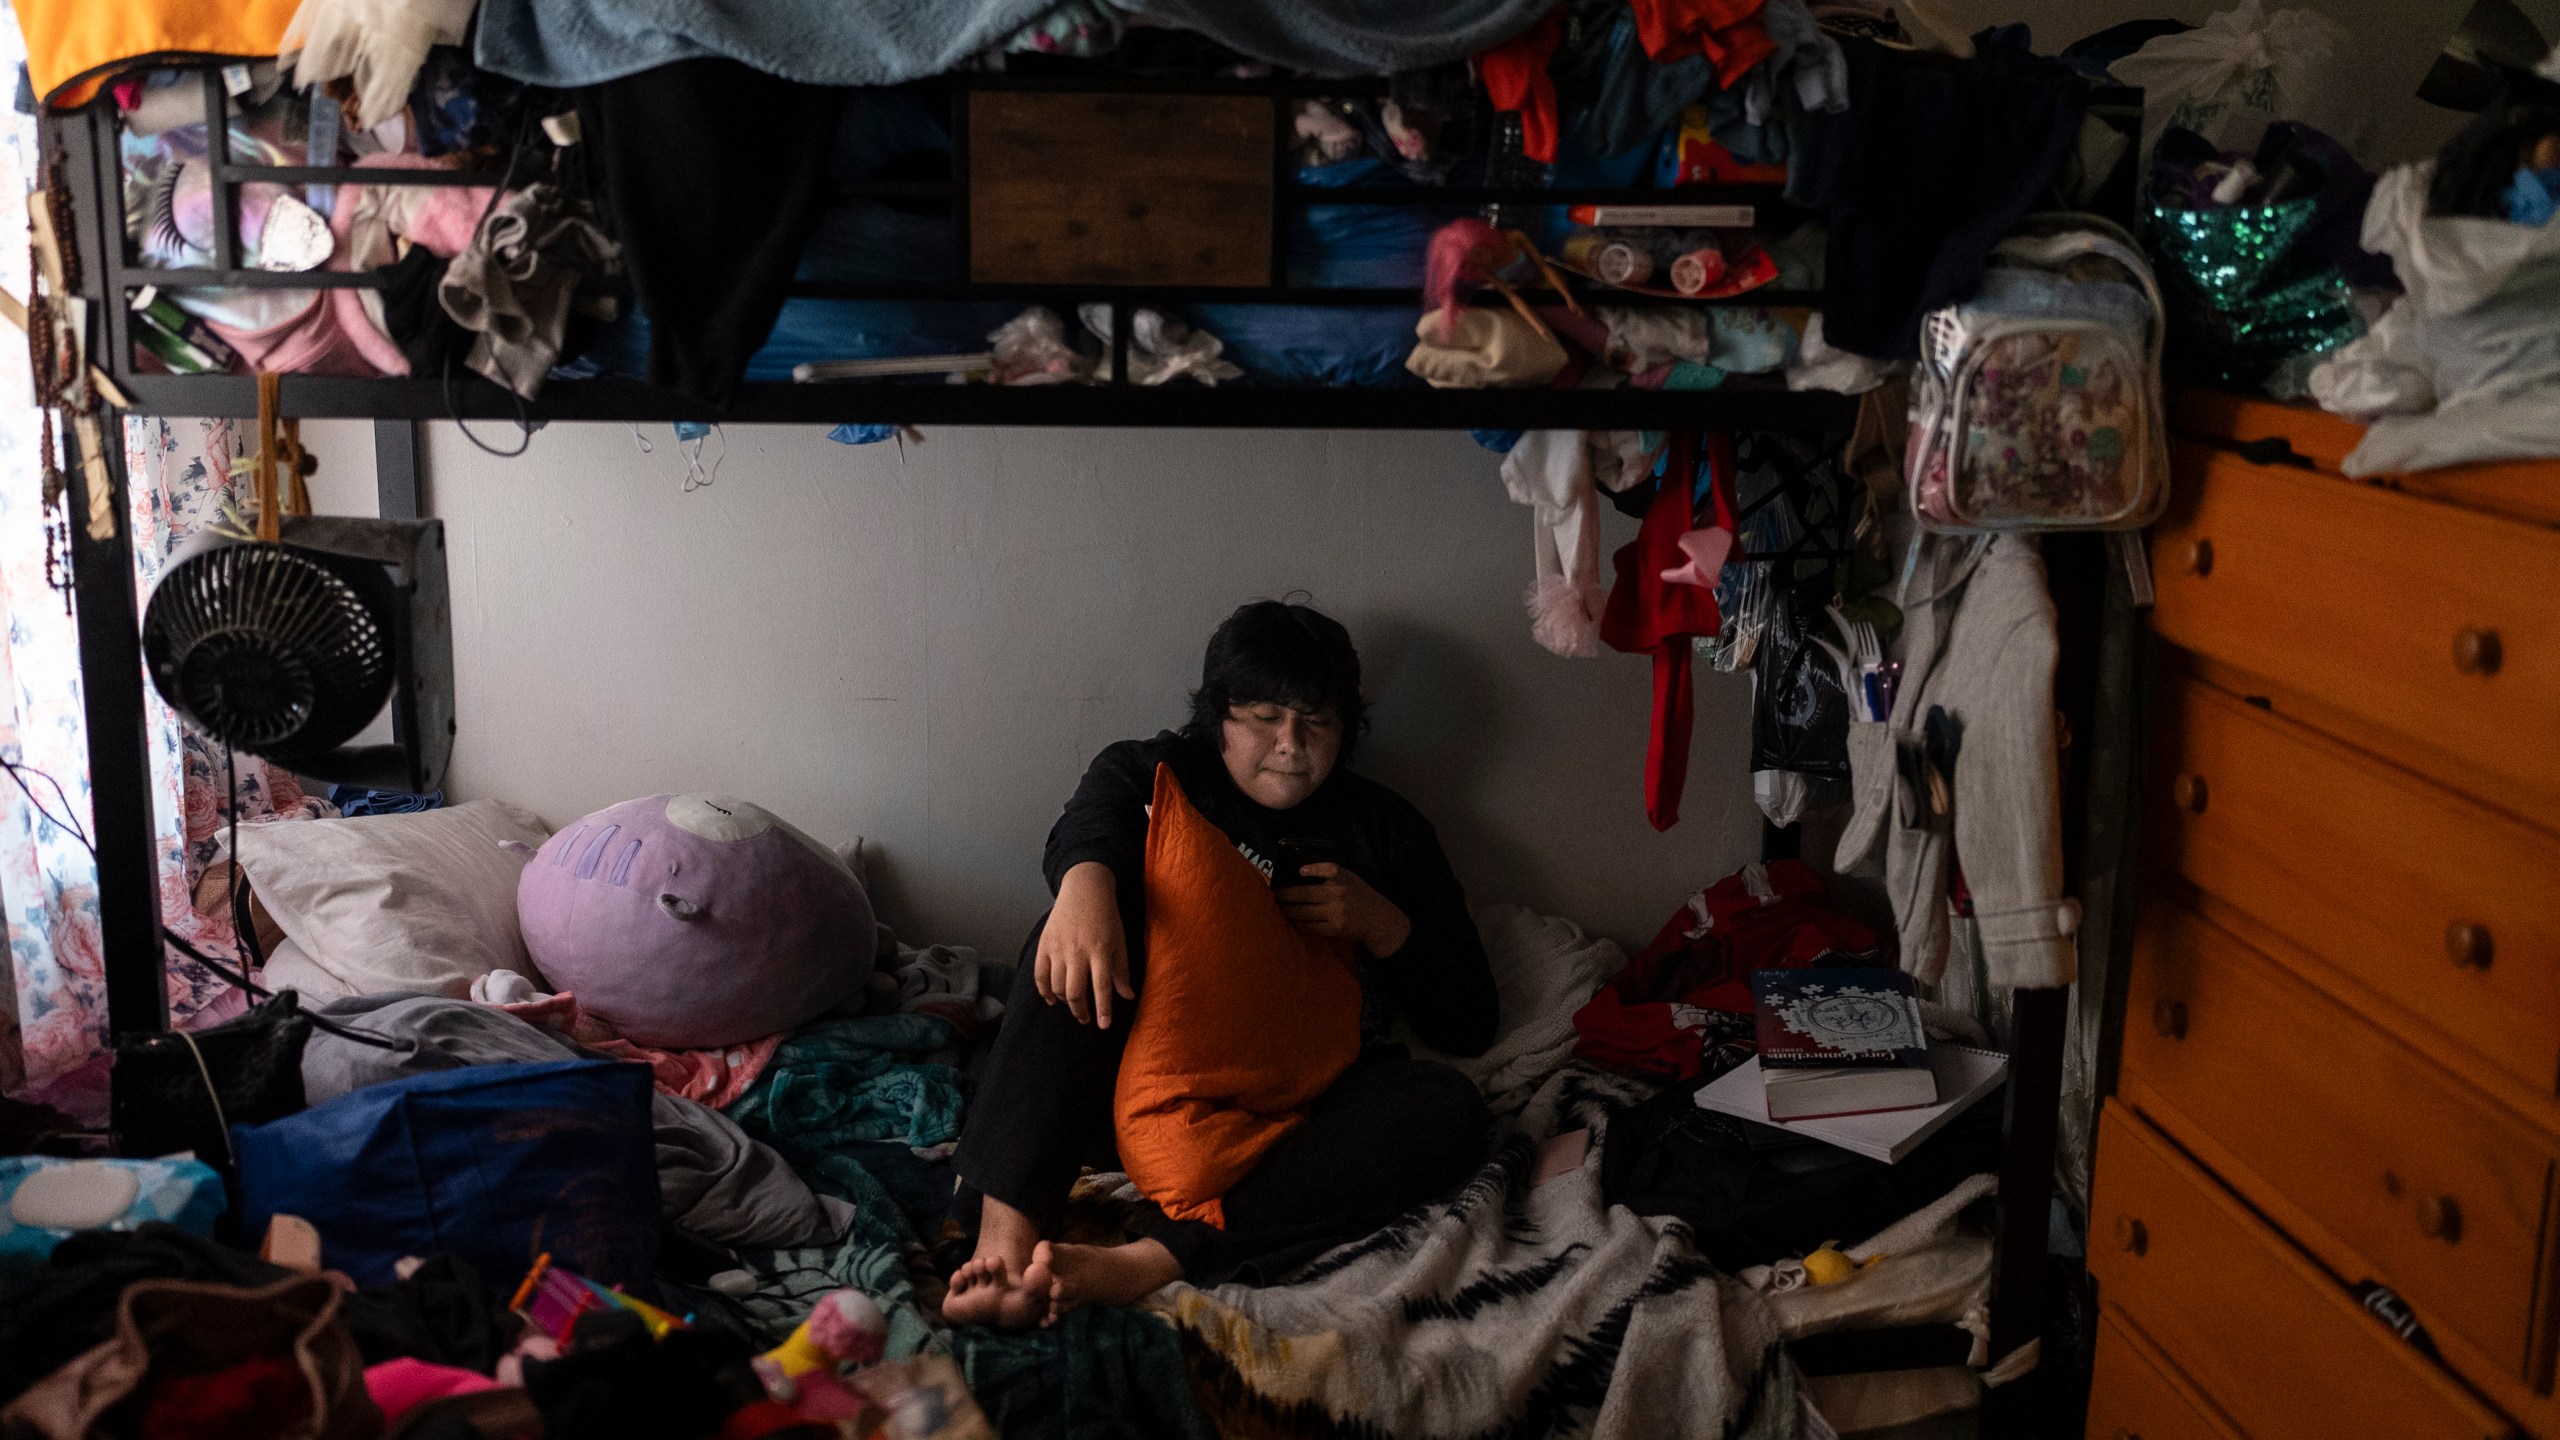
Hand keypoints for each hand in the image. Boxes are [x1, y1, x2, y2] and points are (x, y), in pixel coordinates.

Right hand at [1035, 862, 1133, 1028]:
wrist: (1084, 889)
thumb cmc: (1106, 917)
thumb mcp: (1120, 942)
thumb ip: (1121, 971)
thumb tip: (1127, 997)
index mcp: (1100, 951)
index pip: (1101, 987)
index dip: (1103, 1009)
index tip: (1103, 1025)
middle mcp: (1077, 952)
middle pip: (1074, 992)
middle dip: (1080, 1011)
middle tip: (1087, 1018)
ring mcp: (1058, 948)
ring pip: (1056, 986)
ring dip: (1065, 1001)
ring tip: (1074, 1005)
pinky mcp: (1045, 944)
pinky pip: (1040, 975)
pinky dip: (1044, 991)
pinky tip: (1052, 999)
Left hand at [1277, 863, 1411, 956]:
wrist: (1376, 919)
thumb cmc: (1358, 894)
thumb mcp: (1349, 877)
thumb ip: (1329, 873)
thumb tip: (1299, 873)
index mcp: (1342, 878)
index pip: (1326, 869)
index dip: (1311, 869)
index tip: (1298, 871)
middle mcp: (1338, 894)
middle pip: (1304, 894)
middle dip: (1285, 895)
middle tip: (1274, 894)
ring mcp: (1335, 912)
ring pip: (1303, 911)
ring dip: (1288, 910)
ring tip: (1279, 907)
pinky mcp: (1334, 928)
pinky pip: (1310, 925)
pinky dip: (1298, 922)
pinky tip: (1291, 919)